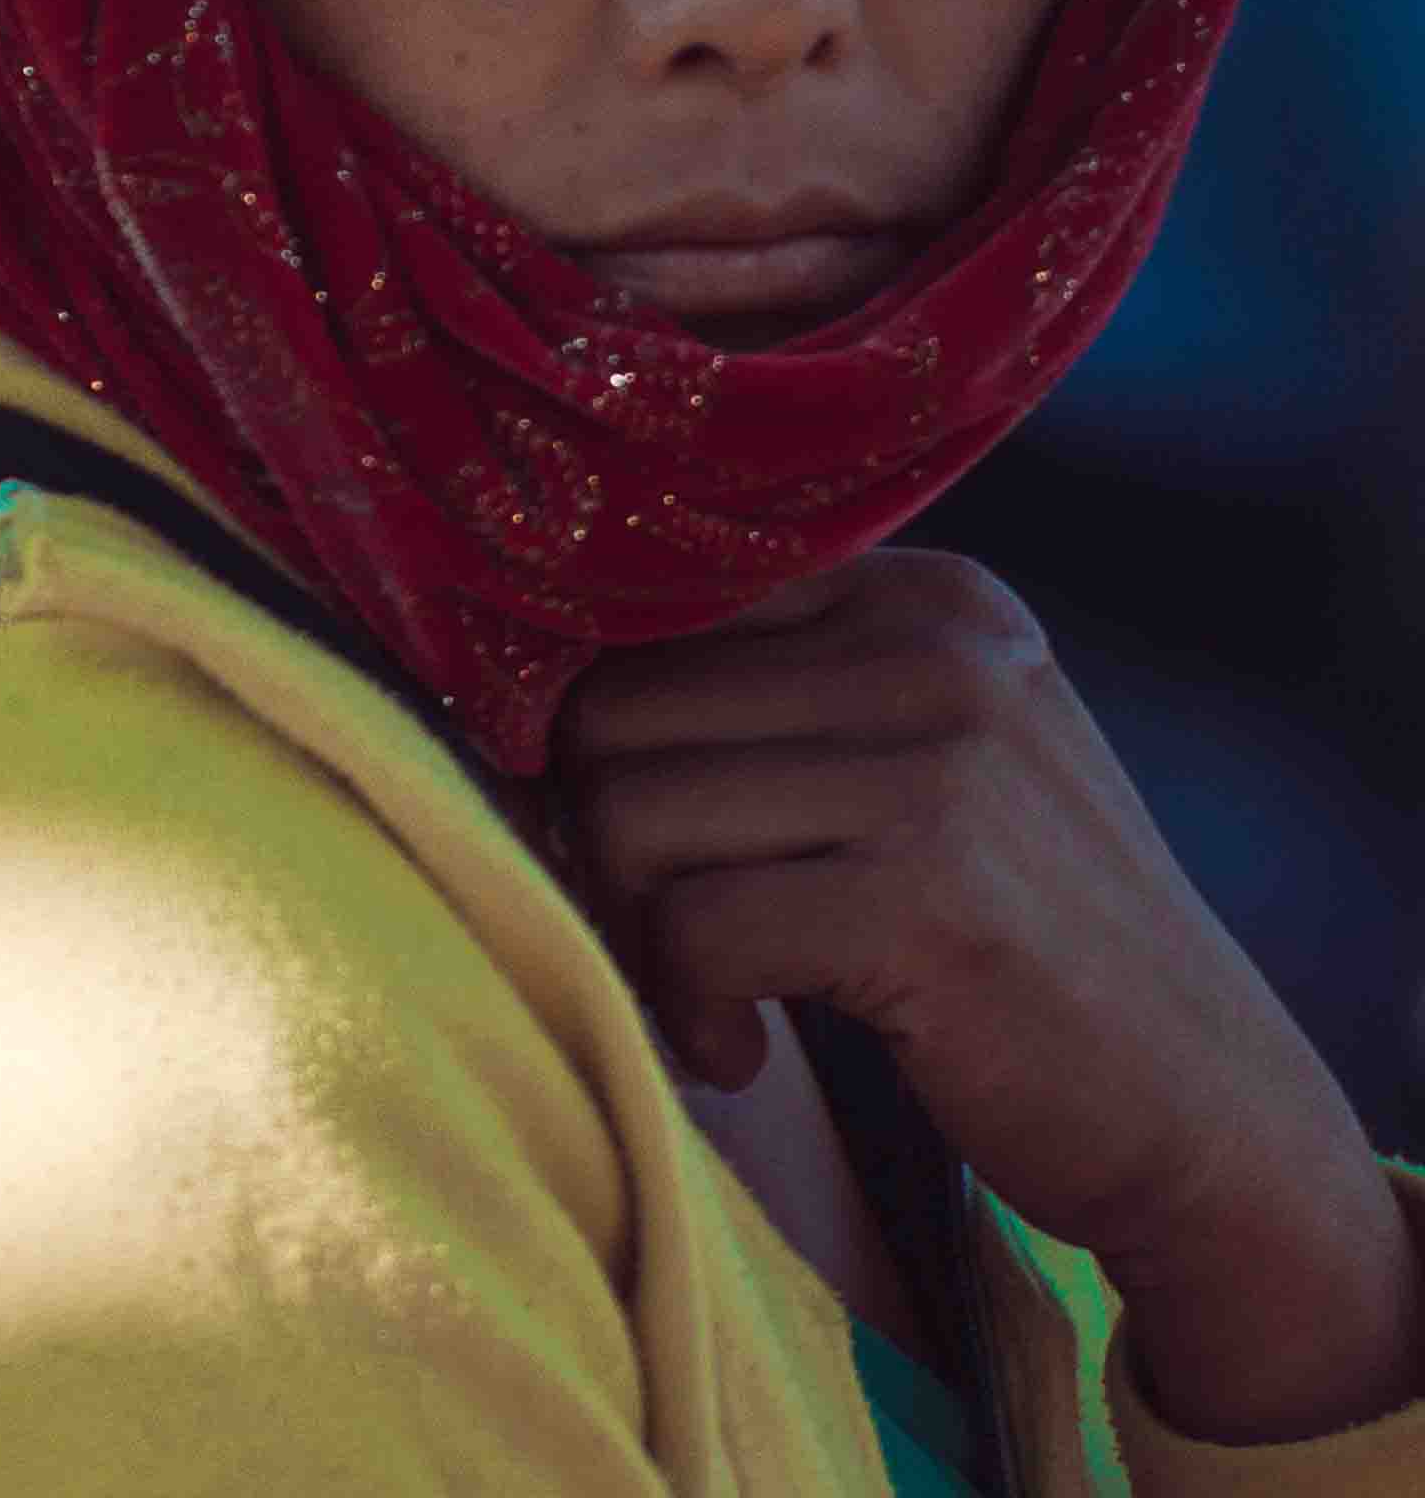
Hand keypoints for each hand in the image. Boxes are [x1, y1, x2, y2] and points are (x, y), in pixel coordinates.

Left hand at [557, 552, 1424, 1443]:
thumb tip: (502, 686)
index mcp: (923, 594)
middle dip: (596, 839)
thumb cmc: (1012, 944)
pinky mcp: (927, 897)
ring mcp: (938, 767)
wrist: (1204, 1113)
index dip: (592, 728)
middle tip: (663, 935)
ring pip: (624, 810)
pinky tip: (742, 1047)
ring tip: (712, 994)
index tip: (627, 831)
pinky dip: (687, 1008)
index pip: (646, 603)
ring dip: (633, 931)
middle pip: (606, 706)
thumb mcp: (915, 765)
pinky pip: (689, 927)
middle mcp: (934, 650)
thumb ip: (763, 696)